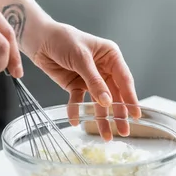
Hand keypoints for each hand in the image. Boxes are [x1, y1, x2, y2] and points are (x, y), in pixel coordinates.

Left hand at [29, 22, 139, 139]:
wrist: (39, 39)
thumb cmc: (64, 39)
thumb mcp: (81, 58)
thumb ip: (94, 81)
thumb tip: (107, 102)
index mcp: (111, 57)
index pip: (124, 80)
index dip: (131, 98)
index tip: (136, 115)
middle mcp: (104, 69)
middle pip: (114, 95)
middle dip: (118, 113)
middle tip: (124, 131)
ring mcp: (91, 79)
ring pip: (99, 102)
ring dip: (101, 118)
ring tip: (106, 136)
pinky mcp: (76, 86)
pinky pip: (79, 101)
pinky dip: (77, 110)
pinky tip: (76, 121)